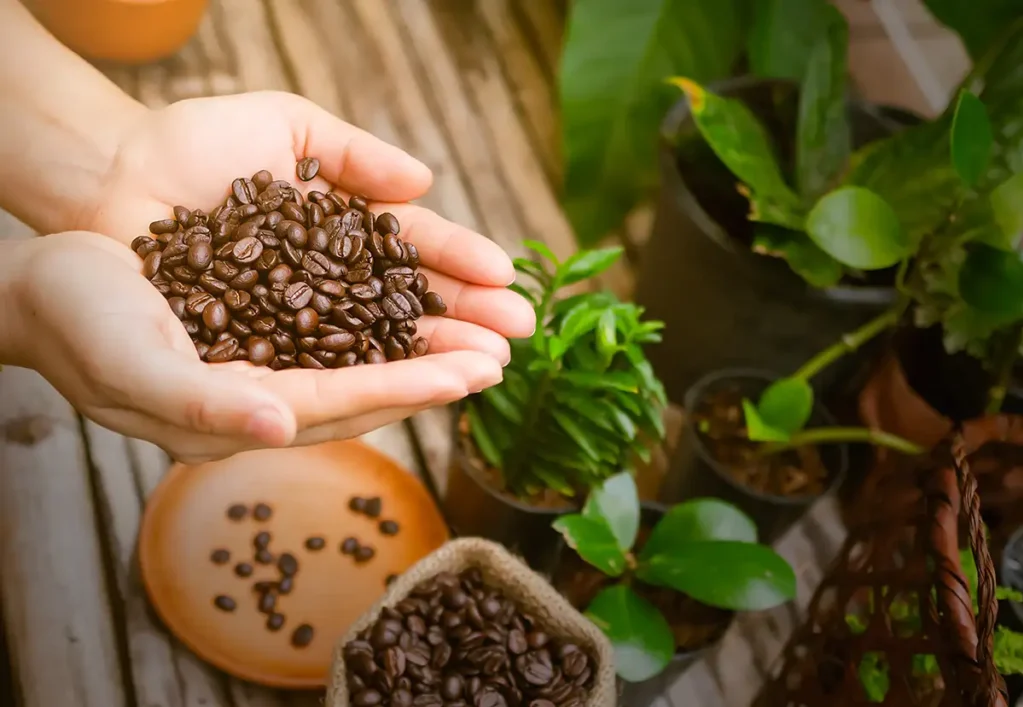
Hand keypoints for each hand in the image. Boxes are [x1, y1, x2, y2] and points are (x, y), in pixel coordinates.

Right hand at [13, 232, 507, 463]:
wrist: (44, 287)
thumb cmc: (80, 323)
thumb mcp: (135, 362)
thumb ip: (207, 402)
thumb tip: (280, 426)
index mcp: (244, 409)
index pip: (346, 401)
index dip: (411, 387)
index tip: (472, 374)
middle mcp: (268, 394)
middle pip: (370, 385)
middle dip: (436, 372)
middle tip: (503, 356)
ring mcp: (269, 363)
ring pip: (363, 356)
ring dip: (422, 345)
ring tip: (479, 331)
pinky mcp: (264, 327)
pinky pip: (338, 327)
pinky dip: (382, 318)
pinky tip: (414, 305)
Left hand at [75, 90, 534, 359]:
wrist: (111, 178)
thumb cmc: (192, 146)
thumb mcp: (282, 126)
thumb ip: (353, 152)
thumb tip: (424, 180)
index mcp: (342, 231)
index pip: (413, 250)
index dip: (460, 263)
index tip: (505, 278)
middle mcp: (328, 285)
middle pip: (407, 308)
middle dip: (464, 321)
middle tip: (516, 336)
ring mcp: (296, 325)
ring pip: (375, 349)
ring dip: (433, 361)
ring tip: (484, 368)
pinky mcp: (259, 359)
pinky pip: (322, 372)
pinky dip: (370, 380)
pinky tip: (417, 387)